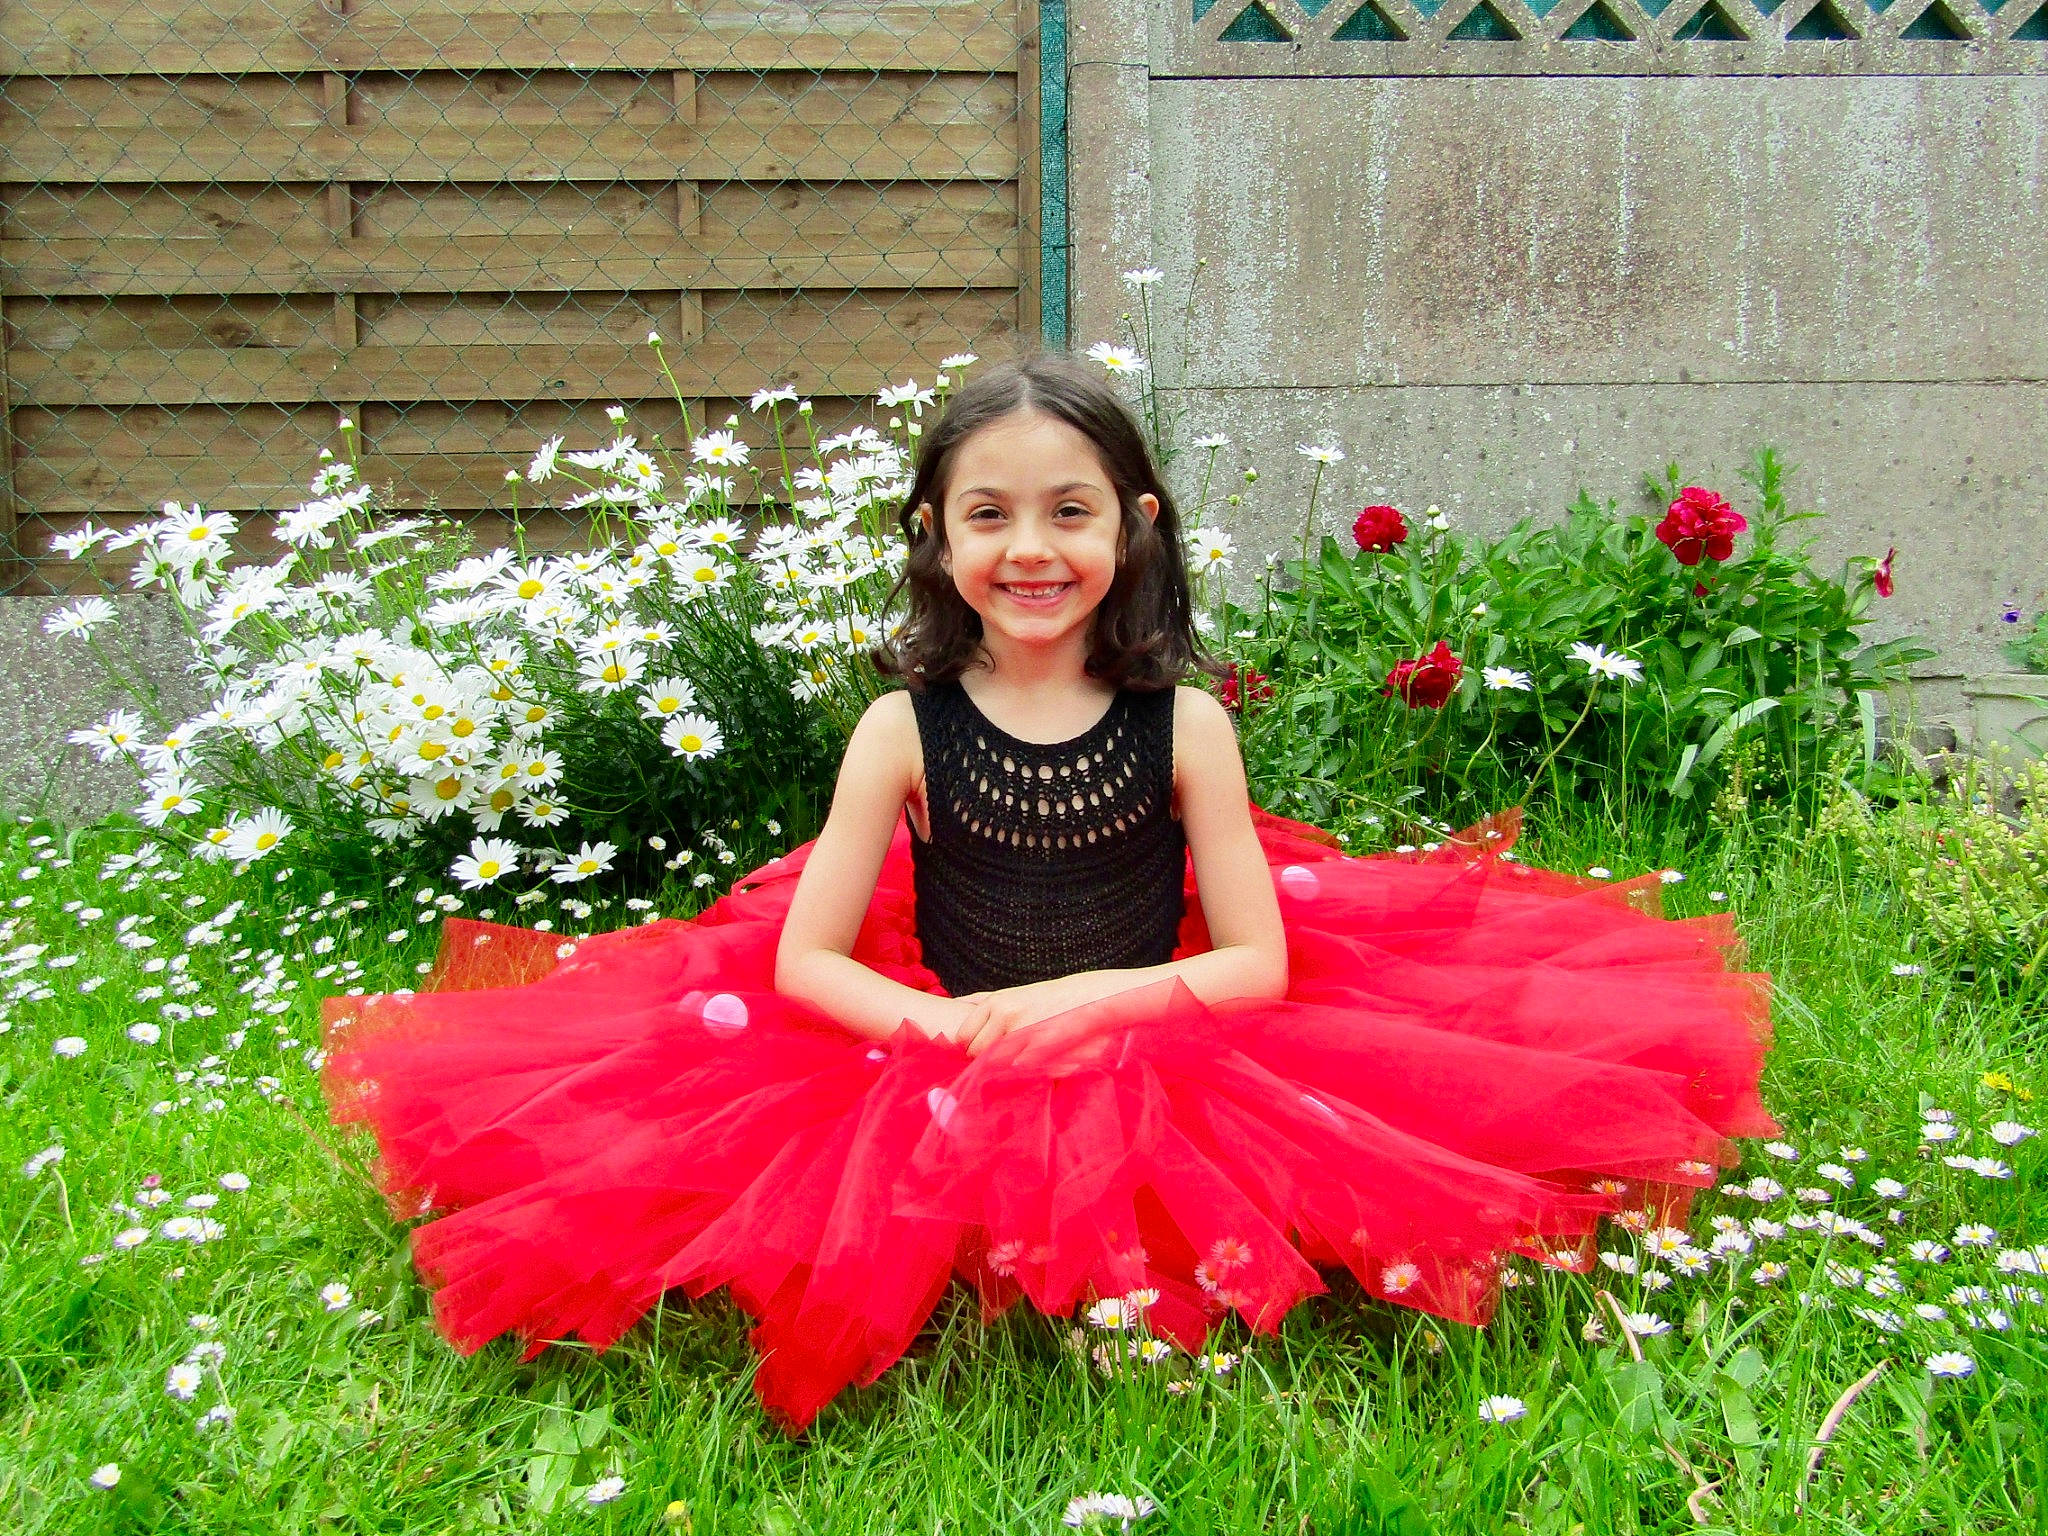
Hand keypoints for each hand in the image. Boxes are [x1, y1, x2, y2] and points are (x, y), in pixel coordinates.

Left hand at [949, 971, 1135, 1057]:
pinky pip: (1017, 1070)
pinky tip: (1034, 1065)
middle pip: (975, 1051)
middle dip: (984, 1058)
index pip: (963, 1035)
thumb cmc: (1049, 998)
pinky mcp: (1041, 1047)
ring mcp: (1023, 1031)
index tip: (985, 1046)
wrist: (1091, 998)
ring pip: (993, 1063)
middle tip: (1003, 1056)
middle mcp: (1005, 1014)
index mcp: (996, 1001)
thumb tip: (957, 1001)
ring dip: (1002, 1067)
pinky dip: (1022, 1072)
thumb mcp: (1013, 993)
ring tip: (1019, 1060)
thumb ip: (983, 999)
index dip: (972, 1045)